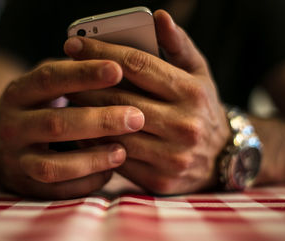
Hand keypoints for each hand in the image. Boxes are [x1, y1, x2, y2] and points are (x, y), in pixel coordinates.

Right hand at [0, 59, 144, 198]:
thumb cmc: (30, 108)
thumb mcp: (38, 85)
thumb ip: (66, 74)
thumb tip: (114, 62)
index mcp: (17, 93)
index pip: (50, 79)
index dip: (84, 74)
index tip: (118, 70)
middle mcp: (12, 127)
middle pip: (56, 124)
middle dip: (100, 121)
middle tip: (137, 117)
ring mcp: (15, 160)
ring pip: (52, 166)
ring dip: (91, 159)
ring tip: (123, 151)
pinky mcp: (24, 186)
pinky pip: (57, 190)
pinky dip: (86, 183)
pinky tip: (109, 172)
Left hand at [63, 10, 230, 194]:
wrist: (221, 157)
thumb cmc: (202, 107)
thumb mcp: (199, 73)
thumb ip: (178, 45)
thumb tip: (159, 17)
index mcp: (192, 93)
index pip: (138, 65)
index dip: (102, 52)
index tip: (74, 44)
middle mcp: (184, 125)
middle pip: (121, 98)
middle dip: (86, 83)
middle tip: (63, 71)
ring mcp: (171, 156)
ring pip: (115, 131)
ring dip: (85, 113)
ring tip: (68, 98)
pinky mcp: (158, 180)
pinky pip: (117, 158)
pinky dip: (95, 143)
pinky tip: (82, 129)